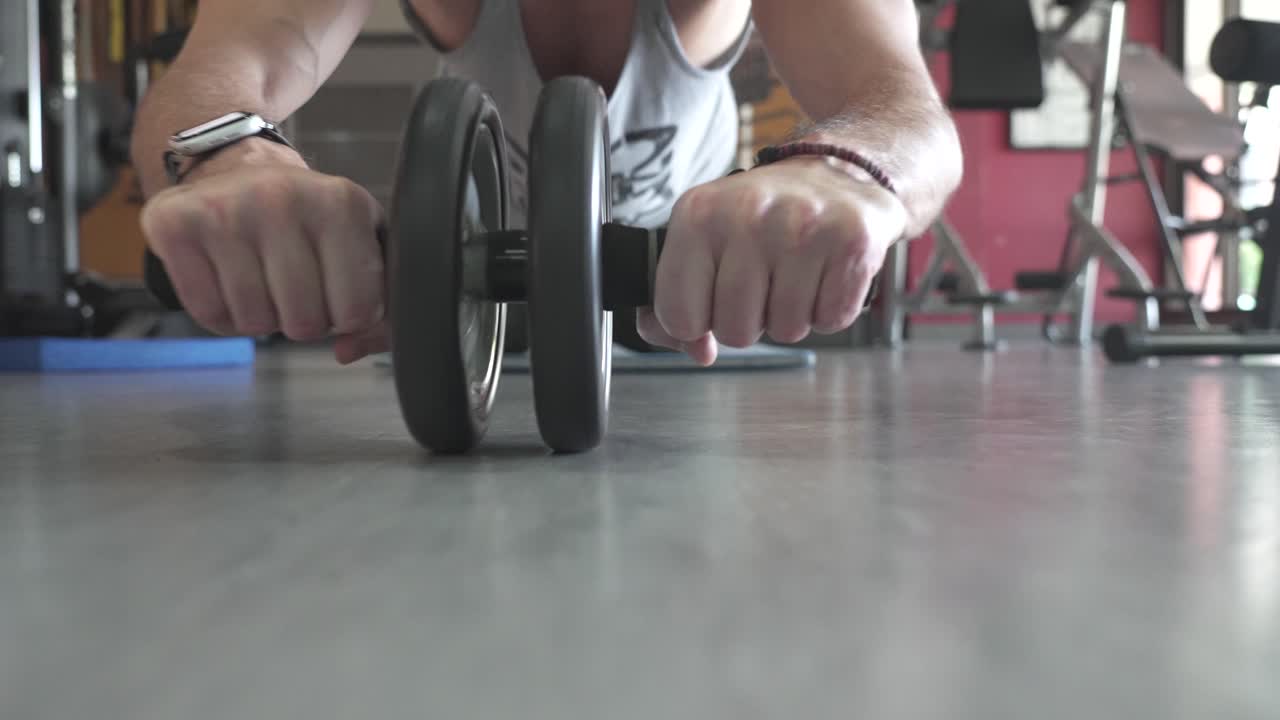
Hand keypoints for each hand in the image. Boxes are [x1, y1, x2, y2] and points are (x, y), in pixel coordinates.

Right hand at [140, 138, 387, 364]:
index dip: (349, 316)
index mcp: (341, 203)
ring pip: (256, 324)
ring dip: (263, 317)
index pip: (359, 311)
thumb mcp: (361, 242)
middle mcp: (282, 198)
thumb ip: (378, 304)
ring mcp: (224, 209)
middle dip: (305, 321)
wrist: (237, 169)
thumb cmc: (308, 217)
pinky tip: (229, 279)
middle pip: (306, 324)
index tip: (338, 289)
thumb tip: (348, 350)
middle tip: (296, 285)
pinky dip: (223, 315)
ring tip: (263, 277)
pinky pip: (209, 314)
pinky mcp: (174, 224)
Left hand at [637, 156, 908, 365]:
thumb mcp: (706, 240)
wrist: (838, 170)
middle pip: (735, 330)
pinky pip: (831, 320)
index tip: (712, 304)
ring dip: (792, 317)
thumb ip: (681, 301)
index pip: (679, 314)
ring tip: (796, 275)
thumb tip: (698, 351)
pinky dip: (828, 311)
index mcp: (698, 213)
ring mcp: (802, 227)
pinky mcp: (851, 241)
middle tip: (763, 285)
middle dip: (750, 323)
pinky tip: (824, 275)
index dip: (696, 325)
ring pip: (786, 330)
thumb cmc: (766, 215)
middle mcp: (747, 215)